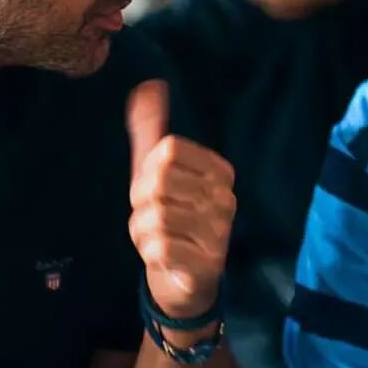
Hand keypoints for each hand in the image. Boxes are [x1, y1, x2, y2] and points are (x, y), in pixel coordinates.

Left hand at [127, 80, 235, 318]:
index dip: (147, 168)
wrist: (185, 281)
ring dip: (142, 230)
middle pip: (158, 181)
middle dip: (140, 202)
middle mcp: (227, 199)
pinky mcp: (207, 265)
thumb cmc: (172, 217)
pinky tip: (164, 256)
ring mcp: (220, 233)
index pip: (168, 149)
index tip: (155, 187)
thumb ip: (152, 130)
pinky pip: (158, 246)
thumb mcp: (158, 172)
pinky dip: (149, 252)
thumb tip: (146, 86)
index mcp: (221, 171)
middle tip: (151, 216)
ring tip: (158, 237)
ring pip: (155, 216)